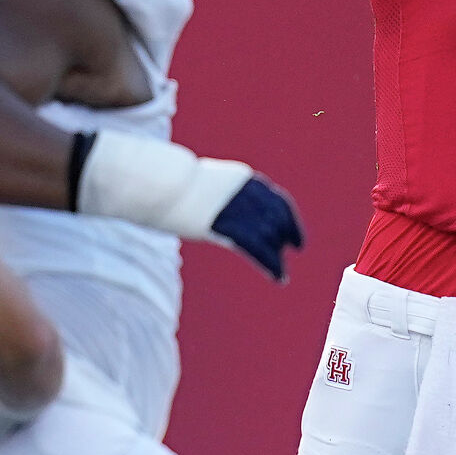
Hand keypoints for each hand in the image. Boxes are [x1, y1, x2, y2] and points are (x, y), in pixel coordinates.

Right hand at [74, 131, 303, 282]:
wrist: (160, 183)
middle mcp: (246, 191)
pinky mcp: (228, 227)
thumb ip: (216, 194)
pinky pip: (257, 248)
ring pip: (269, 235)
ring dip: (277, 254)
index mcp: (243, 178)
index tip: (291, 230)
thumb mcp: (202, 185)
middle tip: (295, 247)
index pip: (274, 199)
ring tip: (282, 272)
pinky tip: (278, 276)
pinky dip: (271, 264)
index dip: (287, 215)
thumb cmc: (170, 184)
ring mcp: (238, 209)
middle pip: (277, 216)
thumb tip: (214, 203)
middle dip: (287, 232)